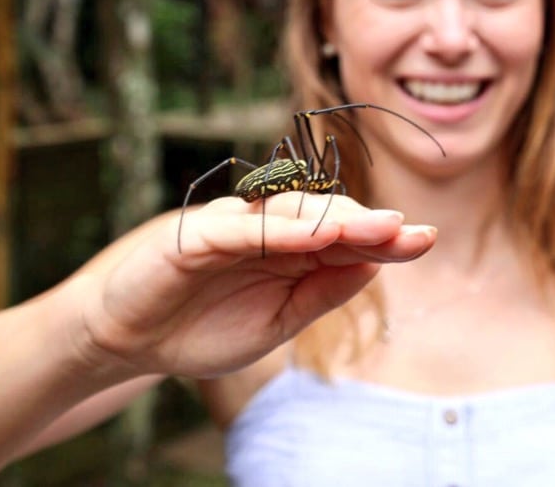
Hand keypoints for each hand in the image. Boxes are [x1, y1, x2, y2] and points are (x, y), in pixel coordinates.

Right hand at [71, 193, 434, 378]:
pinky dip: (276, 229)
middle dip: (370, 226)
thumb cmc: (200, 328)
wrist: (128, 340)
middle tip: (411, 234)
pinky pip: (241, 227)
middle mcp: (266, 232)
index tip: (426, 239)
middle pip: (326, 218)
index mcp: (289, 255)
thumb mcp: (275, 323)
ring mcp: (232, 227)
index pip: (345, 241)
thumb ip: (321, 293)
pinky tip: (312, 234)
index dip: (385, 240)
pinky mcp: (196, 233)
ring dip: (334, 220)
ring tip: (377, 228)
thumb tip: (375, 267)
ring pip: (290, 214)